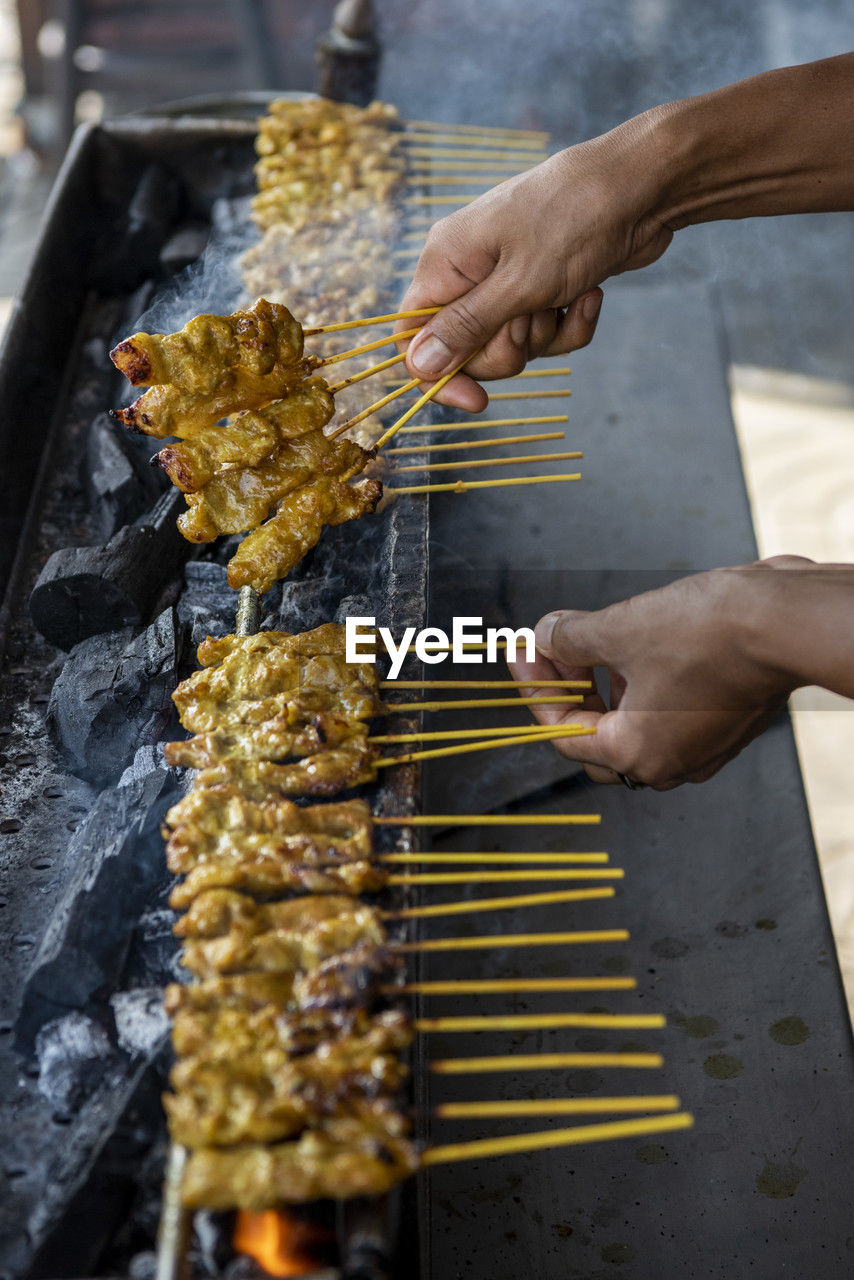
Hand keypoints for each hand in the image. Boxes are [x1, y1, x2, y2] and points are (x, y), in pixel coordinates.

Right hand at [395, 112, 674, 409]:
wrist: (642, 187)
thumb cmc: (573, 221)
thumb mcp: (517, 285)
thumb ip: (466, 329)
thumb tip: (418, 364)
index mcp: (446, 262)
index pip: (414, 335)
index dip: (438, 375)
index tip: (476, 401)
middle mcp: (470, 271)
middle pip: (467, 349)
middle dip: (506, 350)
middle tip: (531, 320)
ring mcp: (509, 277)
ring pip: (513, 345)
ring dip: (545, 335)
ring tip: (565, 296)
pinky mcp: (546, 285)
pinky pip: (548, 332)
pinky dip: (572, 324)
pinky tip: (591, 296)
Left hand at [508, 558, 820, 788]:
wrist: (787, 621)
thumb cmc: (708, 631)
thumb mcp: (620, 628)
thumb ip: (571, 639)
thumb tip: (545, 636)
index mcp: (635, 752)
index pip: (561, 729)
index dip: (535, 686)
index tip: (522, 649)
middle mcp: (669, 763)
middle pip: (594, 740)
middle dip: (568, 694)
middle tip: (552, 651)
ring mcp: (702, 748)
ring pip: (633, 728)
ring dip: (604, 690)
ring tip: (591, 644)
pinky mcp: (726, 724)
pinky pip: (668, 717)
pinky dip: (641, 689)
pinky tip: (634, 650)